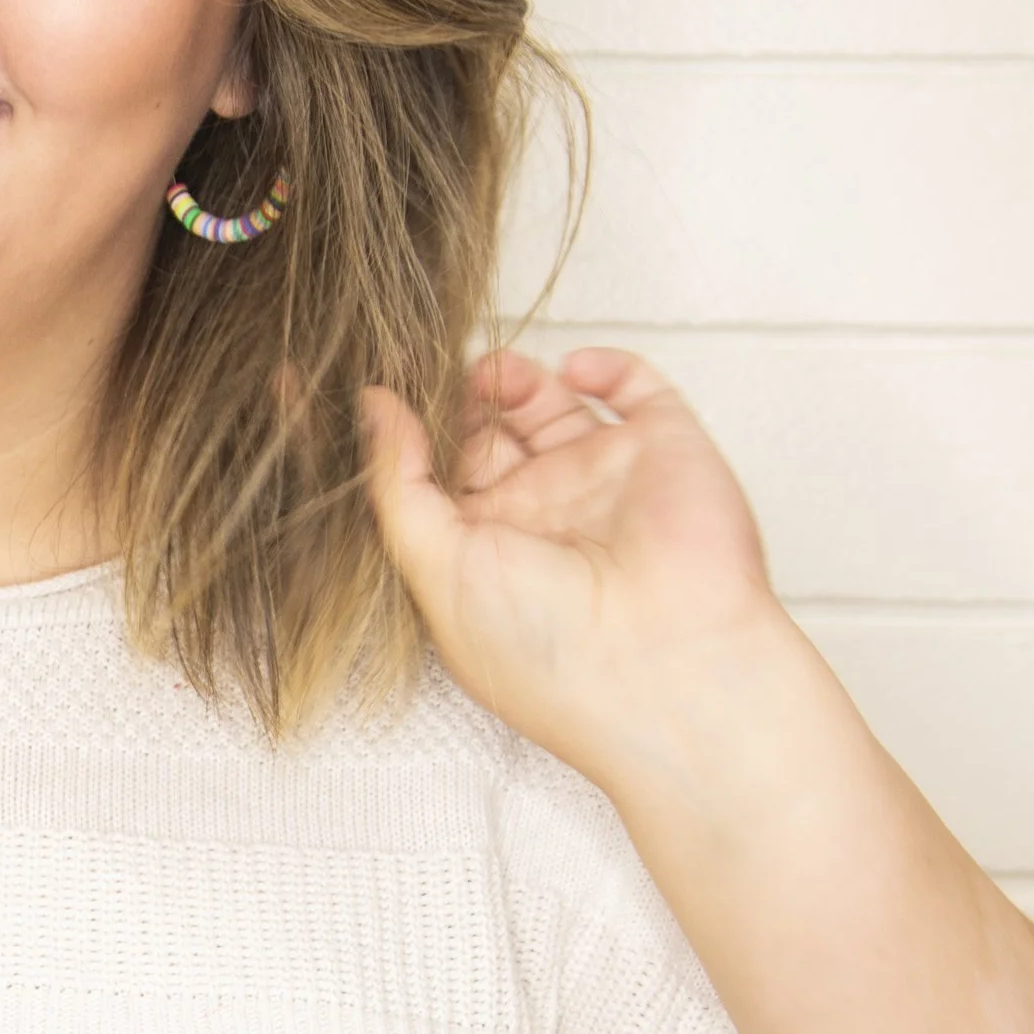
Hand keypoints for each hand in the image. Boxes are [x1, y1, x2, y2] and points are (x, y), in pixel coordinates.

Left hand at [361, 347, 790, 787]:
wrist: (666, 670)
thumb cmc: (549, 652)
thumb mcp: (435, 570)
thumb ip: (397, 484)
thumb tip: (371, 409)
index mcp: (482, 549)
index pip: (433, 472)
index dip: (404, 432)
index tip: (367, 386)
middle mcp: (541, 514)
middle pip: (486, 429)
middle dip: (457, 396)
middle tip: (431, 363)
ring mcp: (602, 478)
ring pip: (548, 401)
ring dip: (514, 375)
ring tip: (494, 374)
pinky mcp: (663, 448)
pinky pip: (634, 387)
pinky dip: (604, 364)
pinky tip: (572, 371)